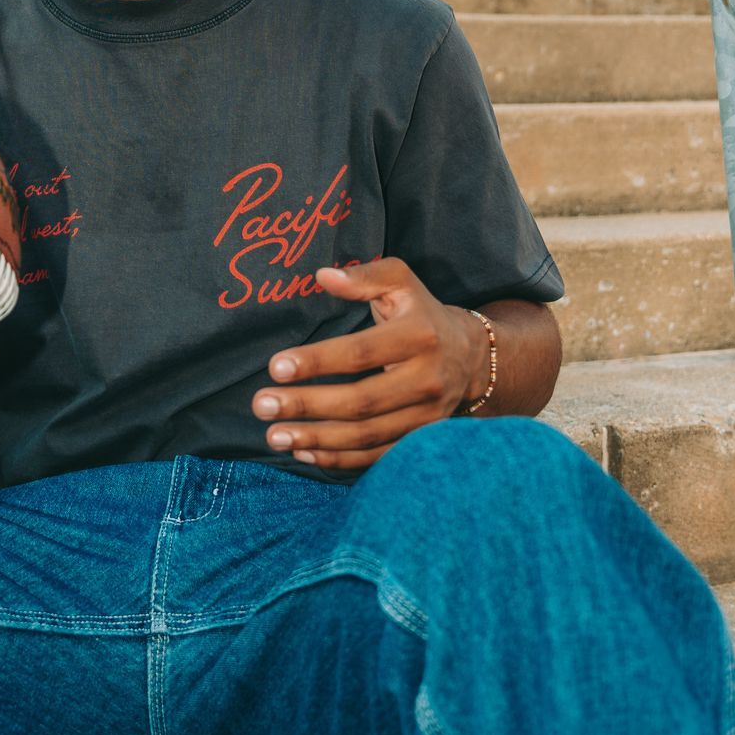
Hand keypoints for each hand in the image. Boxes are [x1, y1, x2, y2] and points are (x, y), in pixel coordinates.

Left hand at [250, 258, 489, 470]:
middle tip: (262, 405)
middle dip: (307, 406)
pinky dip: (339, 459)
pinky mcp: (420, 439)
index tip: (276, 366)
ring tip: (273, 435)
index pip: (361, 353)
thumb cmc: (421, 313)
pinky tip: (304, 452)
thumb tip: (323, 277)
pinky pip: (377, 456)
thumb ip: (365, 276)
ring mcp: (426, 416)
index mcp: (419, 336)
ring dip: (317, 439)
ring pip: (367, 435)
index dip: (317, 361)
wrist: (471, 357)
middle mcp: (426, 379)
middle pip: (361, 402)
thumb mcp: (401, 282)